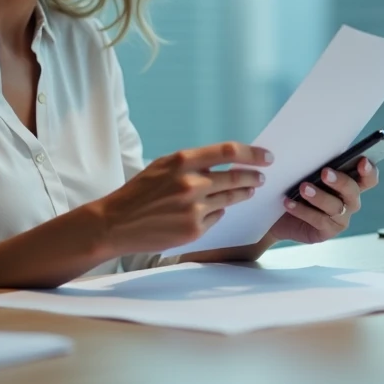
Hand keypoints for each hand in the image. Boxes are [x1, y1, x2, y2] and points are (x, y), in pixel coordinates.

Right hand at [95, 142, 272, 255]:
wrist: (116, 223)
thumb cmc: (140, 191)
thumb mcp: (163, 166)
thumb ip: (193, 162)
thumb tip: (228, 162)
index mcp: (182, 161)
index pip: (229, 152)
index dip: (253, 154)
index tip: (267, 156)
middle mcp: (191, 183)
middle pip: (236, 177)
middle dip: (253, 177)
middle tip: (261, 178)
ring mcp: (193, 209)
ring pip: (230, 199)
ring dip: (242, 195)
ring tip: (248, 192)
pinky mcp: (194, 230)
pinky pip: (217, 218)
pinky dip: (218, 212)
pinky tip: (213, 210)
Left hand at [267, 157, 378, 244]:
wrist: (278, 213)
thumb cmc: (295, 186)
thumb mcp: (305, 171)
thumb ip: (314, 162)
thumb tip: (307, 151)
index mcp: (350, 182)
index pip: (368, 177)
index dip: (369, 170)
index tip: (362, 161)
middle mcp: (349, 200)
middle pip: (353, 190)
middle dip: (340, 181)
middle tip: (325, 173)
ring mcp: (340, 217)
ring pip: (335, 207)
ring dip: (319, 196)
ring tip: (303, 188)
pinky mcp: (327, 231)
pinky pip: (319, 221)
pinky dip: (303, 210)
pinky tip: (289, 203)